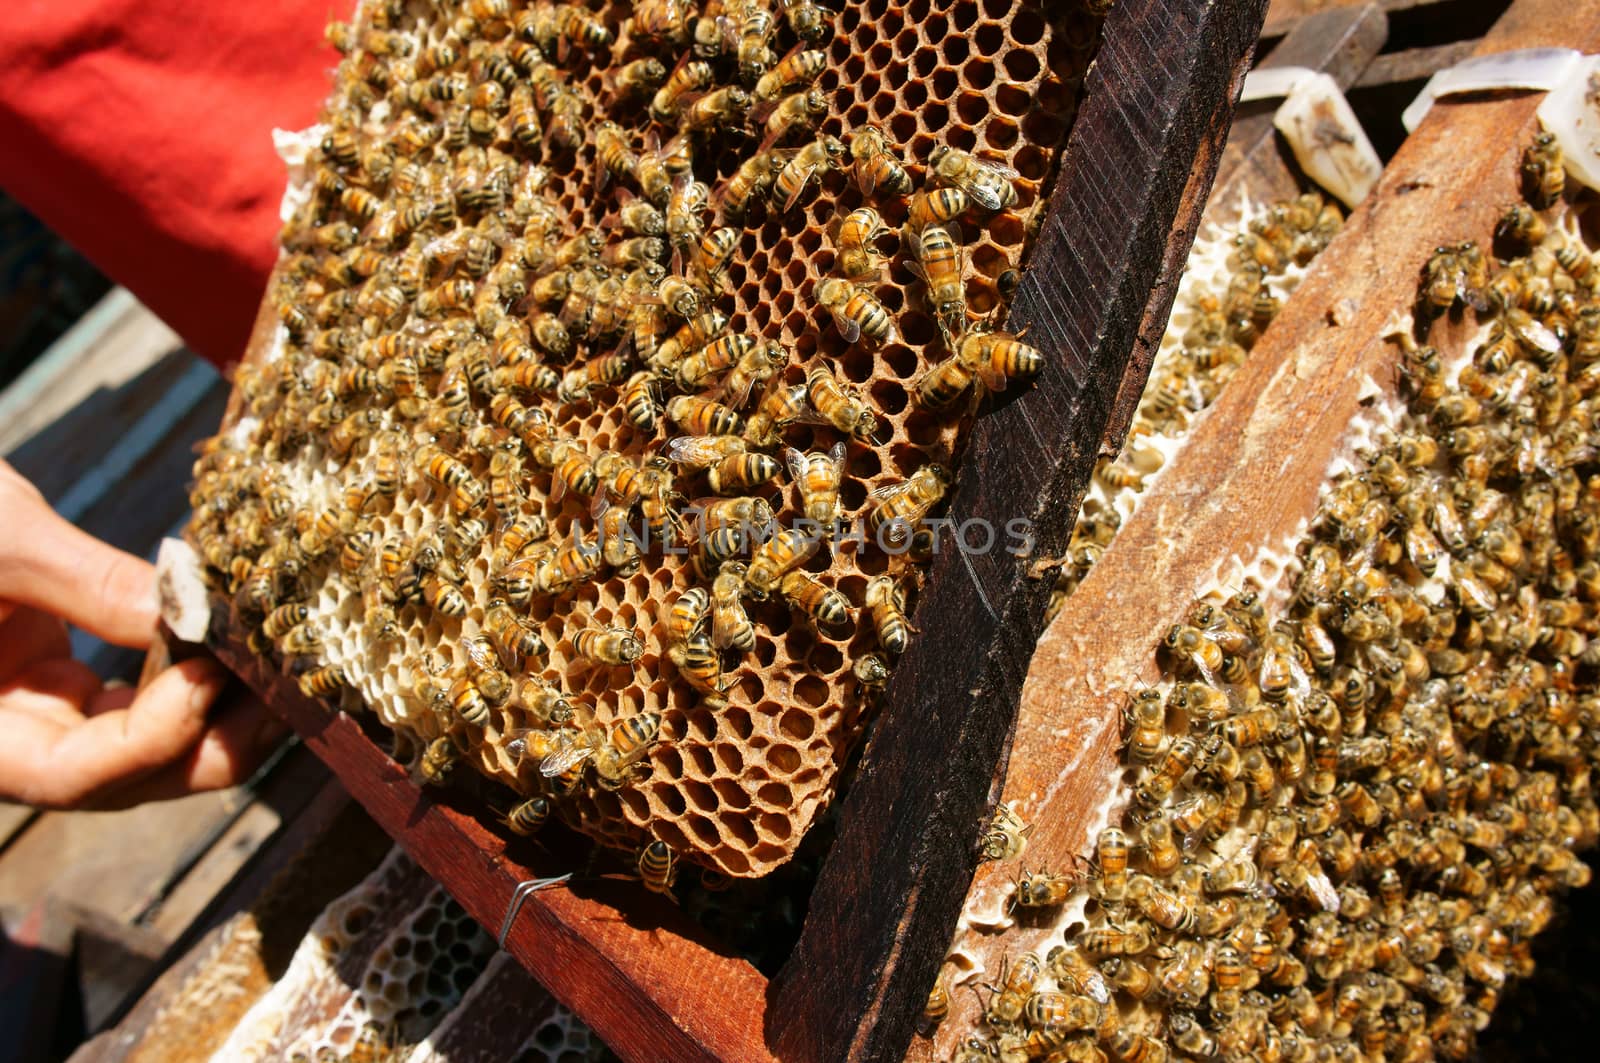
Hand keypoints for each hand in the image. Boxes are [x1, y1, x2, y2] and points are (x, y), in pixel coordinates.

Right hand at [0, 461, 286, 809]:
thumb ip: (89, 582)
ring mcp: (32, 719)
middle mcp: (2, 744)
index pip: (74, 776)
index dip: (155, 736)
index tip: (209, 671)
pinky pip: (135, 705)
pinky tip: (236, 642)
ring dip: (216, 715)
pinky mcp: (55, 687)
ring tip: (276, 663)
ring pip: (140, 753)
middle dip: (211, 741)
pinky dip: (188, 678)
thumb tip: (192, 614)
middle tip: (282, 687)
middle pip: (122, 781)